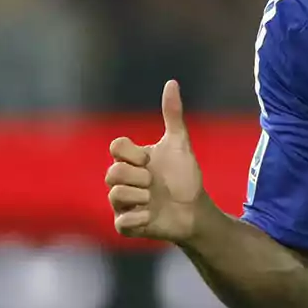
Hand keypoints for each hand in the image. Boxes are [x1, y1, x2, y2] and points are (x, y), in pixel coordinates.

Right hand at [106, 80, 207, 242]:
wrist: (195, 209)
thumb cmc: (184, 177)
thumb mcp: (179, 144)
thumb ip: (173, 115)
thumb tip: (172, 82)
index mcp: (132, 160)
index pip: (115, 147)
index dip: (131, 153)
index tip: (149, 159)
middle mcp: (123, 181)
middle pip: (111, 172)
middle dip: (138, 177)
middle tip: (154, 183)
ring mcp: (122, 204)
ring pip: (114, 195)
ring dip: (141, 196)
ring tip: (154, 199)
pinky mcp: (127, 226)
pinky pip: (121, 222)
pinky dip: (139, 217)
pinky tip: (152, 214)